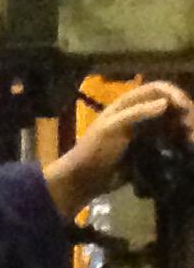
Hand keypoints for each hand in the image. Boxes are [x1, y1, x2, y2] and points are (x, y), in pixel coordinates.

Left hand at [42, 79, 193, 210]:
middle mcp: (140, 113)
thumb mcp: (111, 128)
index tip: (186, 108)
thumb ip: (135, 113)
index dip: (174, 93)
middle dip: (185, 112)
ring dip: (186, 127)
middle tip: (192, 129)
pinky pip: (170, 140)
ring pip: (174, 122)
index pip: (158, 88)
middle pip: (171, 104)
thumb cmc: (94, 150)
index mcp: (128, 104)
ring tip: (192, 139)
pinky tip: (187, 147)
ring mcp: (146, 131)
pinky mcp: (150, 148)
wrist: (85, 179)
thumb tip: (165, 103)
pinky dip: (181, 141)